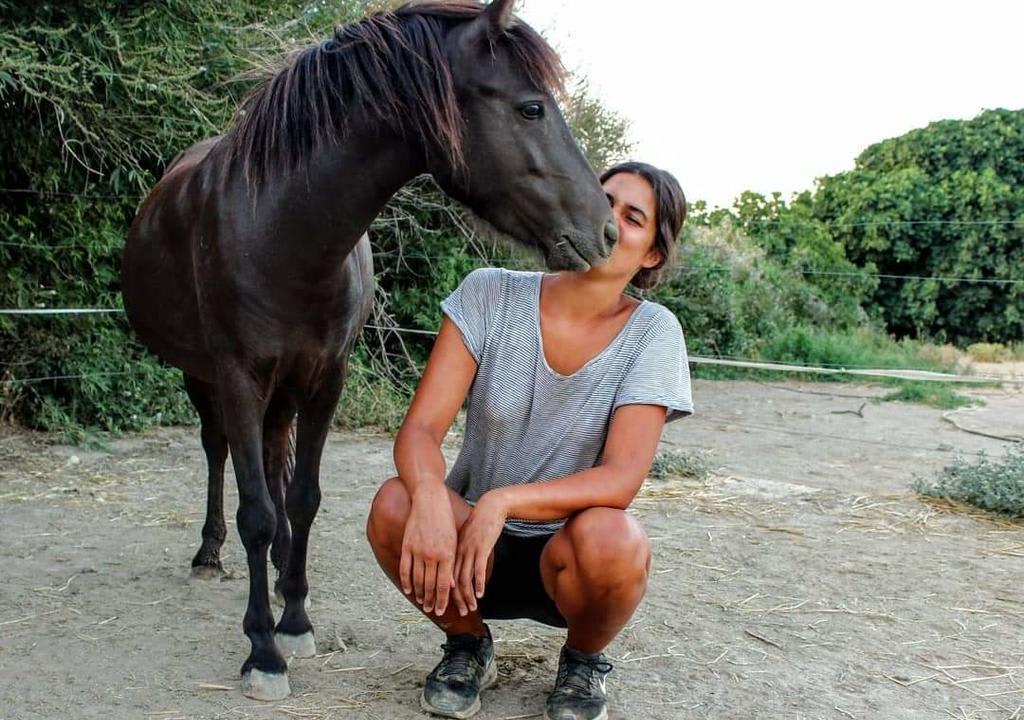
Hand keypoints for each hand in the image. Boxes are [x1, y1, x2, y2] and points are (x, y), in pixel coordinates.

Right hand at [400, 484, 456, 615]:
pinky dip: (406, 581)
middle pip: (430, 585)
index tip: (442, 610)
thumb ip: (451, 562)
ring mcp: (418, 550)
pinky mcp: (407, 545)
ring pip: (417, 579)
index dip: (442, 600)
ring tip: (422, 603)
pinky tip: (408, 590)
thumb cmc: (445, 520)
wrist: (430, 500)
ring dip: (419, 594)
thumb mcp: (453, 540)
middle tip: (431, 611)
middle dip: (431, 601)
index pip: (444, 584)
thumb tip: (451, 584)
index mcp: (447, 554)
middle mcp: (432, 555)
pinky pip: (405, 568)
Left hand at [453, 491, 507, 614]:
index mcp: (451, 551)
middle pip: (452, 581)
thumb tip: (456, 566)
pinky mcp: (481, 548)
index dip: (443, 594)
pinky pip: (478, 569)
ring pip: (465, 578)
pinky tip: (480, 593)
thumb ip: (459, 551)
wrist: (489, 507)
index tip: (445, 606)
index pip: (443, 577)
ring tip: (471, 608)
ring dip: (468, 596)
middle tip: (460, 614)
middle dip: (456, 600)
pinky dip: (479, 583)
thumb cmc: (478, 522)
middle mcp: (457, 553)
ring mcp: (469, 551)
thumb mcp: (464, 538)